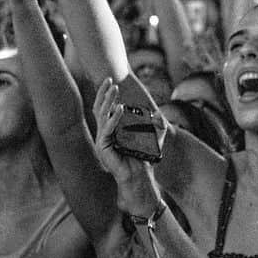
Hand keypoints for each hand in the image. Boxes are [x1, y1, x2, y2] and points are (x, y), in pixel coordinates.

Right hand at [92, 78, 161, 215]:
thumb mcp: (154, 139)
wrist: (140, 177)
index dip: (106, 94)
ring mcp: (101, 141)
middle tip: (109, 80)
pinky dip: (113, 119)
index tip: (111, 81)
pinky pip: (106, 130)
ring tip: (115, 89)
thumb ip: (156, 126)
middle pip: (99, 108)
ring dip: (108, 101)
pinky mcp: (103, 148)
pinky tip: (120, 109)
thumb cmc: (144, 158)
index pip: (104, 108)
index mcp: (111, 130)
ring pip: (101, 115)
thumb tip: (158, 114)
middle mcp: (103, 134)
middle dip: (104, 93)